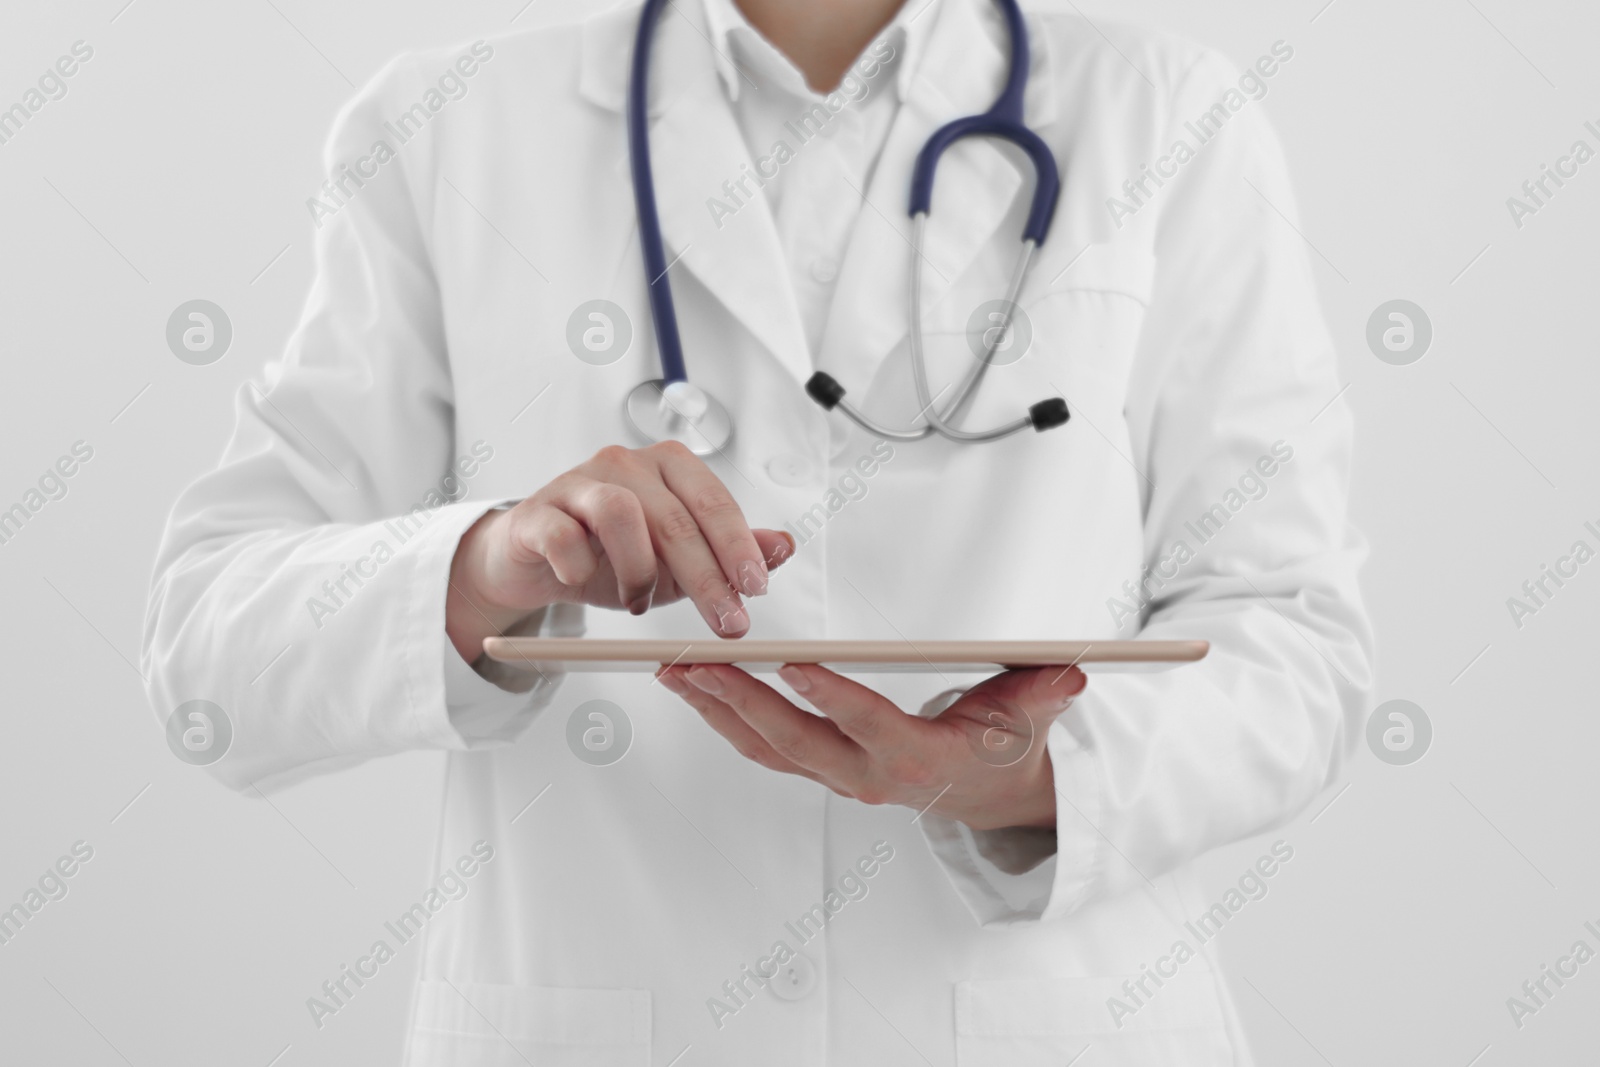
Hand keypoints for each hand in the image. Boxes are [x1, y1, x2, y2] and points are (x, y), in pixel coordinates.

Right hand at [447, 441, 793, 661]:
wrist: (535, 558)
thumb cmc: (610, 552)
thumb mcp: (680, 559)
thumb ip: (731, 552)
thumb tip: (782, 549)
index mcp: (668, 466)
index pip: (714, 502)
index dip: (739, 547)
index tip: (756, 589)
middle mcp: (625, 463)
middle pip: (675, 518)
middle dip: (707, 577)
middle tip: (727, 622)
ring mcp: (578, 483)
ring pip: (621, 514)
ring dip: (640, 570)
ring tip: (640, 603)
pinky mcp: (537, 512)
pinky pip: (563, 535)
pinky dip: (579, 566)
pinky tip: (585, 582)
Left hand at [656, 662, 1086, 830]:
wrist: (990, 788)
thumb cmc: (1006, 740)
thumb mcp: (1034, 716)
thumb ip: (1046, 692)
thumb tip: (1070, 672)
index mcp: (918, 760)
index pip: (866, 723)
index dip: (828, 695)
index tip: (789, 662)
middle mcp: (869, 776)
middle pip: (795, 740)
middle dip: (741, 701)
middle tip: (697, 664)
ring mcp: (839, 778)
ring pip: (766, 748)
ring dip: (717, 709)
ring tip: (675, 671)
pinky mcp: (821, 770)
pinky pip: (763, 749)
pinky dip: (724, 718)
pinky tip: (695, 688)